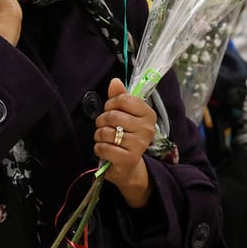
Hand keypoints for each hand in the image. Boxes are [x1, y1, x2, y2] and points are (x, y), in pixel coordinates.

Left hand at [94, 78, 156, 207]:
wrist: (127, 166)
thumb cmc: (124, 136)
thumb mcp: (123, 114)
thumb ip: (119, 96)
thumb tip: (115, 81)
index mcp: (148, 114)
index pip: (124, 99)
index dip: (111, 103)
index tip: (110, 110)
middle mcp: (147, 129)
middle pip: (113, 116)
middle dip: (101, 121)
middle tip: (104, 126)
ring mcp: (140, 145)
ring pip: (106, 132)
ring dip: (99, 136)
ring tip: (104, 139)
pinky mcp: (129, 159)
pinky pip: (104, 148)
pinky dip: (98, 148)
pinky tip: (104, 150)